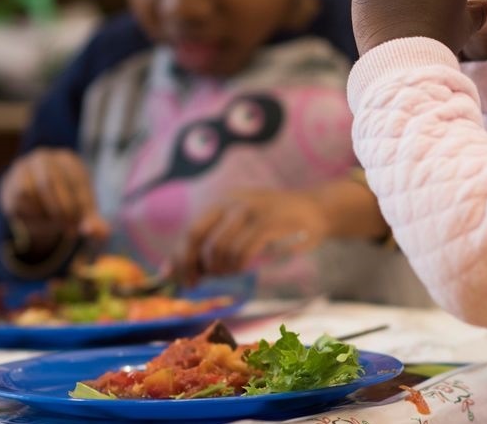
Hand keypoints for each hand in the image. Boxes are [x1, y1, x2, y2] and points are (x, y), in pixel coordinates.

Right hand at [0, 148, 108, 254]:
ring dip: (44, 213)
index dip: (80, 206)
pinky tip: (39, 217)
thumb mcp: (81, 209)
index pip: (76, 180)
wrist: (34, 198)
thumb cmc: (64, 201)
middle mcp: (45, 158)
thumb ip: (92, 221)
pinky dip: (30, 212)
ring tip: (55, 224)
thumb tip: (103, 234)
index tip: (84, 228)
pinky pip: (18, 198)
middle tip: (70, 231)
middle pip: (50, 183)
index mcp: (68, 160)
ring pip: (31, 191)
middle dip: (62, 210)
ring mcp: (24, 167)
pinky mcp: (10, 182)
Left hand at [172, 189, 329, 282]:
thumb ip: (210, 244)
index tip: (180, 280)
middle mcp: (232, 202)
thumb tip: (169, 271)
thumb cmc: (277, 224)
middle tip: (195, 284)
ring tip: (230, 272)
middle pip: (197, 237)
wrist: (316, 210)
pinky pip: (242, 252)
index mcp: (222, 202)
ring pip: (219, 249)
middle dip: (191, 265)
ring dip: (221, 269)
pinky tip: (244, 268)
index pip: (190, 232)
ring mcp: (251, 211)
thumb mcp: (241, 226)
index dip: (181, 259)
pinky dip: (238, 266)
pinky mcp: (268, 223)